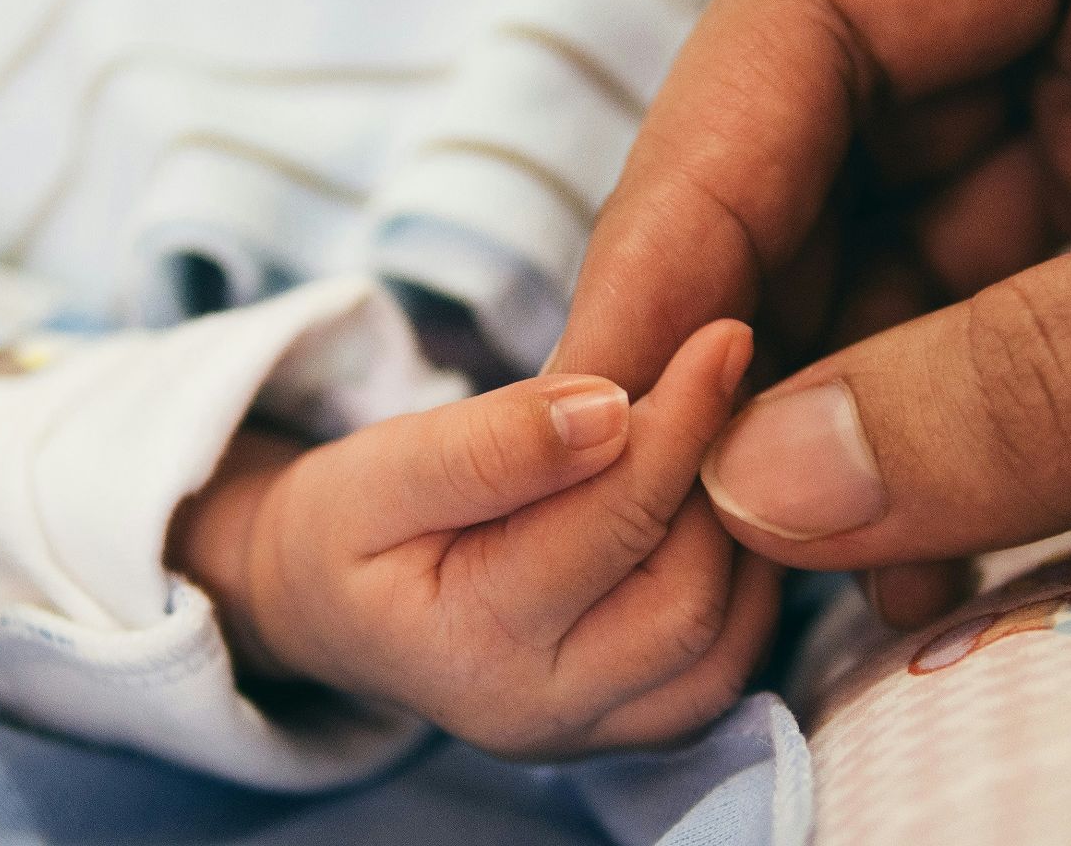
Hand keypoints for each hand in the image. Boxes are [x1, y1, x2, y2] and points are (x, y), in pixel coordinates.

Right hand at [169, 321, 780, 757]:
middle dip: (718, 483)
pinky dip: (744, 584)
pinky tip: (718, 505)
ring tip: (723, 438)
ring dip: (743, 534)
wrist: (327, 605)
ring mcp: (590, 734)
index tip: (722, 336)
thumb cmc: (349, 525)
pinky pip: (724, 667)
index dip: (680, 422)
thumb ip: (491, 444)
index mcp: (470, 645)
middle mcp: (541, 712)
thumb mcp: (384, 467)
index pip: (612, 523)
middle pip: (687, 599)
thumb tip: (612, 411)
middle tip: (729, 383)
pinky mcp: (628, 729)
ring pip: (724, 643)